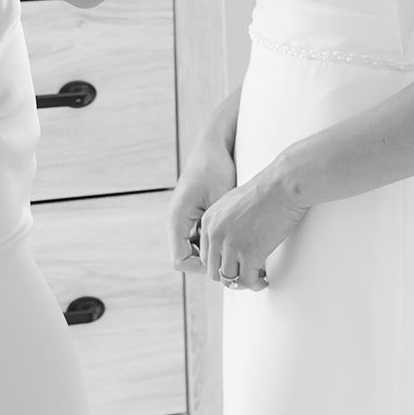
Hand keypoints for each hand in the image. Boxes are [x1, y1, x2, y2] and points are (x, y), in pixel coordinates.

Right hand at [169, 134, 238, 271]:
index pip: (180, 261)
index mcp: (177, 219)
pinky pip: (199, 237)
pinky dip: (214, 241)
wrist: (211, 146)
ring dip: (213, 253)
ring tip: (237, 250)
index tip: (226, 263)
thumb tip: (234, 253)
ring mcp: (184, 219)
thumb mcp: (220, 199)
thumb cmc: (214, 168)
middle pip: (187, 258)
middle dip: (209, 263)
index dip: (202, 268)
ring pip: (194, 249)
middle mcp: (176, 221)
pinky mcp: (193, 215)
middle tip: (235, 261)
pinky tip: (234, 237)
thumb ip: (221, 227)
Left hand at [195, 161, 308, 291]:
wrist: (282, 186)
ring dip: (242, 282)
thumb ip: (226, 221)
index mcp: (209, 221)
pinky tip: (264, 280)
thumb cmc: (266, 190)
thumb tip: (233, 238)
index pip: (206, 255)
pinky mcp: (250, 254)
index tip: (234, 266)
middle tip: (245, 274)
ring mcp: (231, 245)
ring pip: (228, 279)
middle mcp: (215, 234)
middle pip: (213, 271)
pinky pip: (248, 280)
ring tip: (256, 279)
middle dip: (230, 276)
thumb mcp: (234, 204)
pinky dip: (256, 284)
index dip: (221, 264)